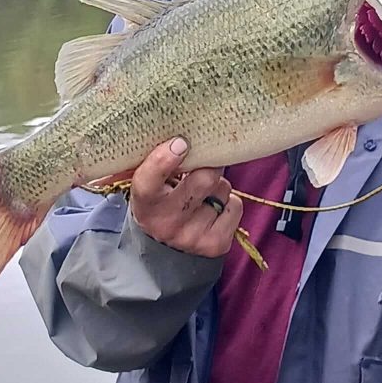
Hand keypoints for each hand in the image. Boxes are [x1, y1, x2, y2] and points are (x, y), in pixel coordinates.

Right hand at [129, 136, 242, 256]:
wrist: (165, 247)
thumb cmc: (161, 200)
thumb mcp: (151, 183)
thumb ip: (161, 161)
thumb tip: (184, 135)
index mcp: (145, 203)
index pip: (148, 181)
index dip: (163, 160)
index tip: (179, 143)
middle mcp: (166, 223)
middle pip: (203, 180)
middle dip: (208, 165)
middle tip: (204, 162)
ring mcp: (192, 236)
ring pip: (223, 190)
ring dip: (218, 185)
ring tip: (203, 193)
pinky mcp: (216, 244)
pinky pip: (236, 205)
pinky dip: (229, 202)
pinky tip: (214, 209)